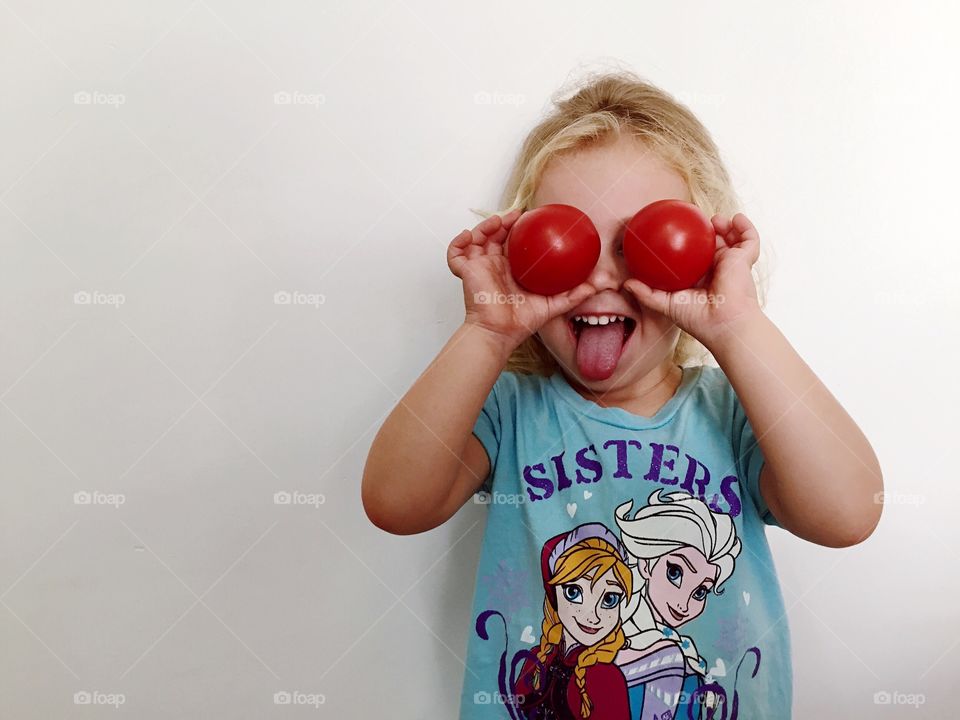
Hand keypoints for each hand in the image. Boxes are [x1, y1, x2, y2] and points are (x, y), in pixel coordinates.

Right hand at [447, 209, 595, 349]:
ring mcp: (479, 267)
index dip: (519, 228)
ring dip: (485, 226)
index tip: (531, 218)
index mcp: (511, 269)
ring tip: (497, 221)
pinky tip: (469, 235)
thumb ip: (575, 294)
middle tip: (517, 215)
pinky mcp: (466, 272)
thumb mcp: (553, 304)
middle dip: (503, 221)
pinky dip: (458, 242)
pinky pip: (455, 253)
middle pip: (495, 235)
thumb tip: (600, 285)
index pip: (514, 242)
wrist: (501, 333)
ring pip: (476, 238)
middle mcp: (494, 265)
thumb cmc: (521, 322)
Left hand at [623, 212, 763, 349]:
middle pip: (713, 244)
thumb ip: (646, 294)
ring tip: (715, 219)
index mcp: (701, 277)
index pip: (694, 256)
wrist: (723, 322)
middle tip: (695, 221)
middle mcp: (717, 268)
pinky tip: (737, 217)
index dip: (687, 244)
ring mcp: (733, 263)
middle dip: (707, 231)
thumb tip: (626, 283)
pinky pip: (750, 239)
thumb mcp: (666, 305)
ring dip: (725, 225)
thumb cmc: (697, 319)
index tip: (675, 231)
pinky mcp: (745, 260)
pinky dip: (746, 227)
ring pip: (732, 238)